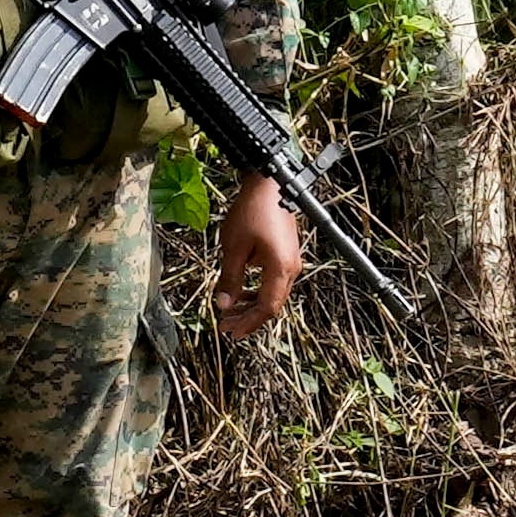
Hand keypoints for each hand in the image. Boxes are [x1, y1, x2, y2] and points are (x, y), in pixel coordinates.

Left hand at [215, 176, 307, 339]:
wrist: (269, 185)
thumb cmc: (252, 212)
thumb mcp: (234, 249)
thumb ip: (230, 280)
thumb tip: (224, 305)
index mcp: (280, 269)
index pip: (267, 308)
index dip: (248, 323)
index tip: (229, 331)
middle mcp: (291, 268)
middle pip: (272, 304)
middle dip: (248, 317)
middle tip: (226, 326)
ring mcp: (291, 261)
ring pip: (274, 293)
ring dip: (252, 304)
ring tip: (231, 309)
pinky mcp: (287, 253)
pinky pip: (275, 280)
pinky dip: (258, 290)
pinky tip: (242, 290)